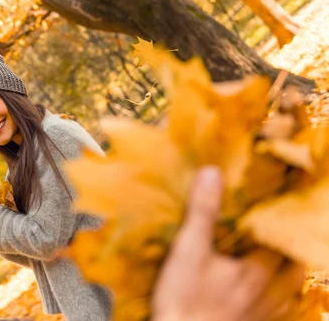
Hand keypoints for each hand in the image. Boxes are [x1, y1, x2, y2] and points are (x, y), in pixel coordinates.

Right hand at [152, 166, 304, 320]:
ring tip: (270, 260)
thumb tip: (212, 172)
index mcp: (256, 272)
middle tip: (275, 232)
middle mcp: (267, 295)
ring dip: (284, 276)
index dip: (281, 223)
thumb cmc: (184, 300)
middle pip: (293, 270)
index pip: (282, 241)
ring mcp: (261, 315)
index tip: (276, 207)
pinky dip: (272, 300)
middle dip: (289, 250)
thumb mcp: (188, 250)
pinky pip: (273, 312)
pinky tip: (257, 295)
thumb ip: (203, 212)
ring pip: (287, 292)